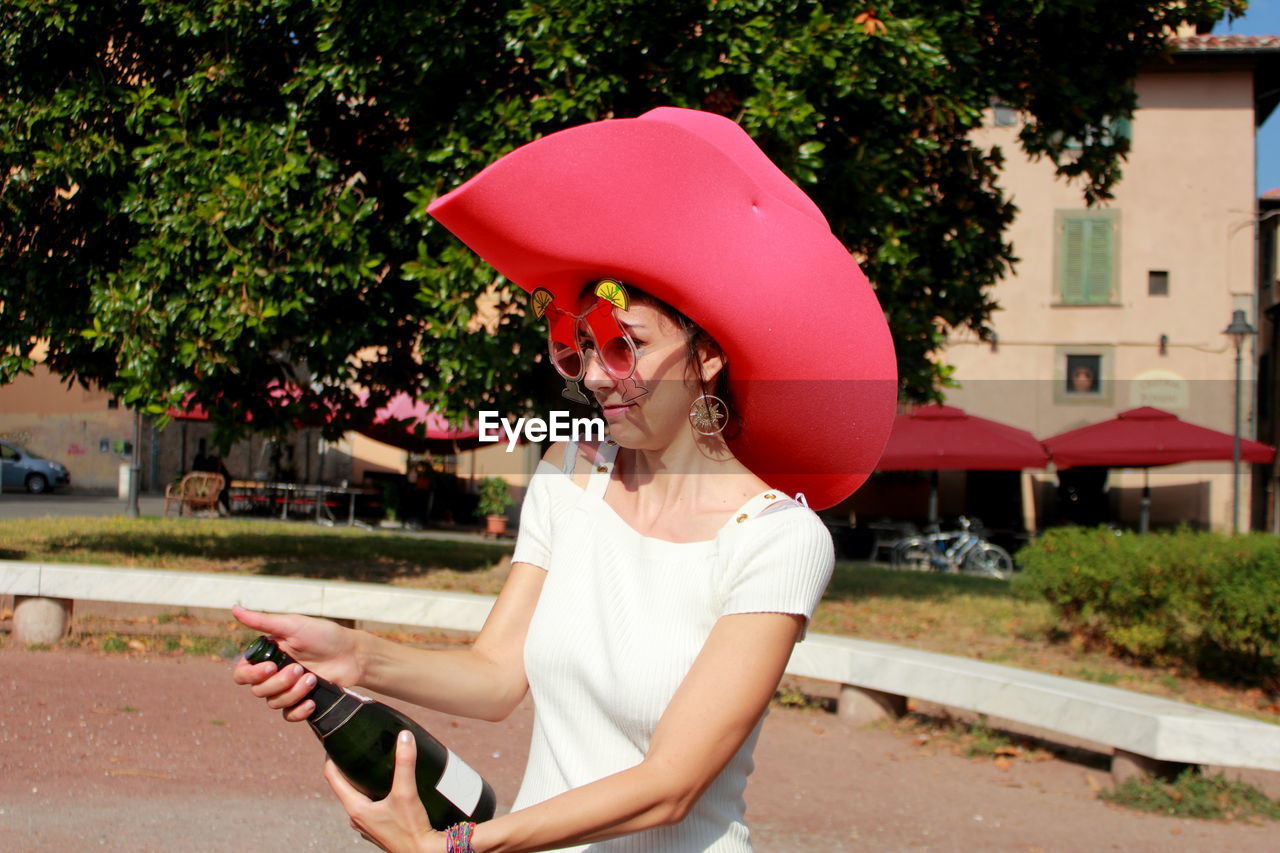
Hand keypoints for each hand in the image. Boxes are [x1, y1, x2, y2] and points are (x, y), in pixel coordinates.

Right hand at [231, 605, 362, 721]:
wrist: (353, 653)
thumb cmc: (324, 635)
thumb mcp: (293, 625)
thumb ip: (262, 621)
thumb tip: (234, 608)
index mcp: (268, 656)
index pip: (242, 673)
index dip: (251, 675)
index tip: (271, 667)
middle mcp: (273, 674)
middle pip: (258, 690)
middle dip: (278, 682)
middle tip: (299, 669)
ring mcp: (287, 689)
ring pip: (273, 703)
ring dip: (292, 693)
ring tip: (312, 679)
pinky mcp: (301, 701)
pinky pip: (288, 715)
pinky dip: (298, 712)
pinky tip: (312, 702)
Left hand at [326, 730, 440, 852]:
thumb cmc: (411, 830)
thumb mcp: (406, 792)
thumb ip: (405, 763)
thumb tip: (404, 737)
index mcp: (355, 808)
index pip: (332, 777)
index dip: (331, 758)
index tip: (335, 744)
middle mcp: (357, 818)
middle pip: (345, 786)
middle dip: (350, 768)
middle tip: (359, 749)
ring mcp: (367, 825)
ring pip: (359, 797)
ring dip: (363, 782)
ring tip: (374, 766)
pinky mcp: (379, 828)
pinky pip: (370, 807)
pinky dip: (375, 794)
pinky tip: (389, 789)